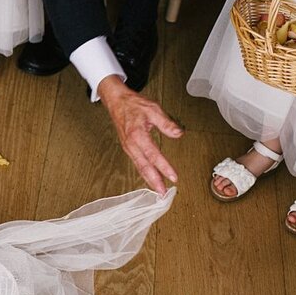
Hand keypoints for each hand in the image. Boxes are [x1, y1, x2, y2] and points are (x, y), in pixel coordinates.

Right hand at [98, 76, 182, 194]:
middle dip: (154, 181)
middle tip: (163, 193)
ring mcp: (128, 147)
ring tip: (158, 190)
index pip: (153, 155)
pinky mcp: (128, 148)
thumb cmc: (133, 104)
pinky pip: (137, 163)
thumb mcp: (153, 109)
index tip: (173, 177)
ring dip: (149, 180)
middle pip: (144, 167)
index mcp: (137, 134)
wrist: (116, 102)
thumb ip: (166, 123)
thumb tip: (178, 134)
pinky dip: (144, 173)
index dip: (164, 167)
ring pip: (139, 167)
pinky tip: (150, 178)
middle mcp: (131, 144)